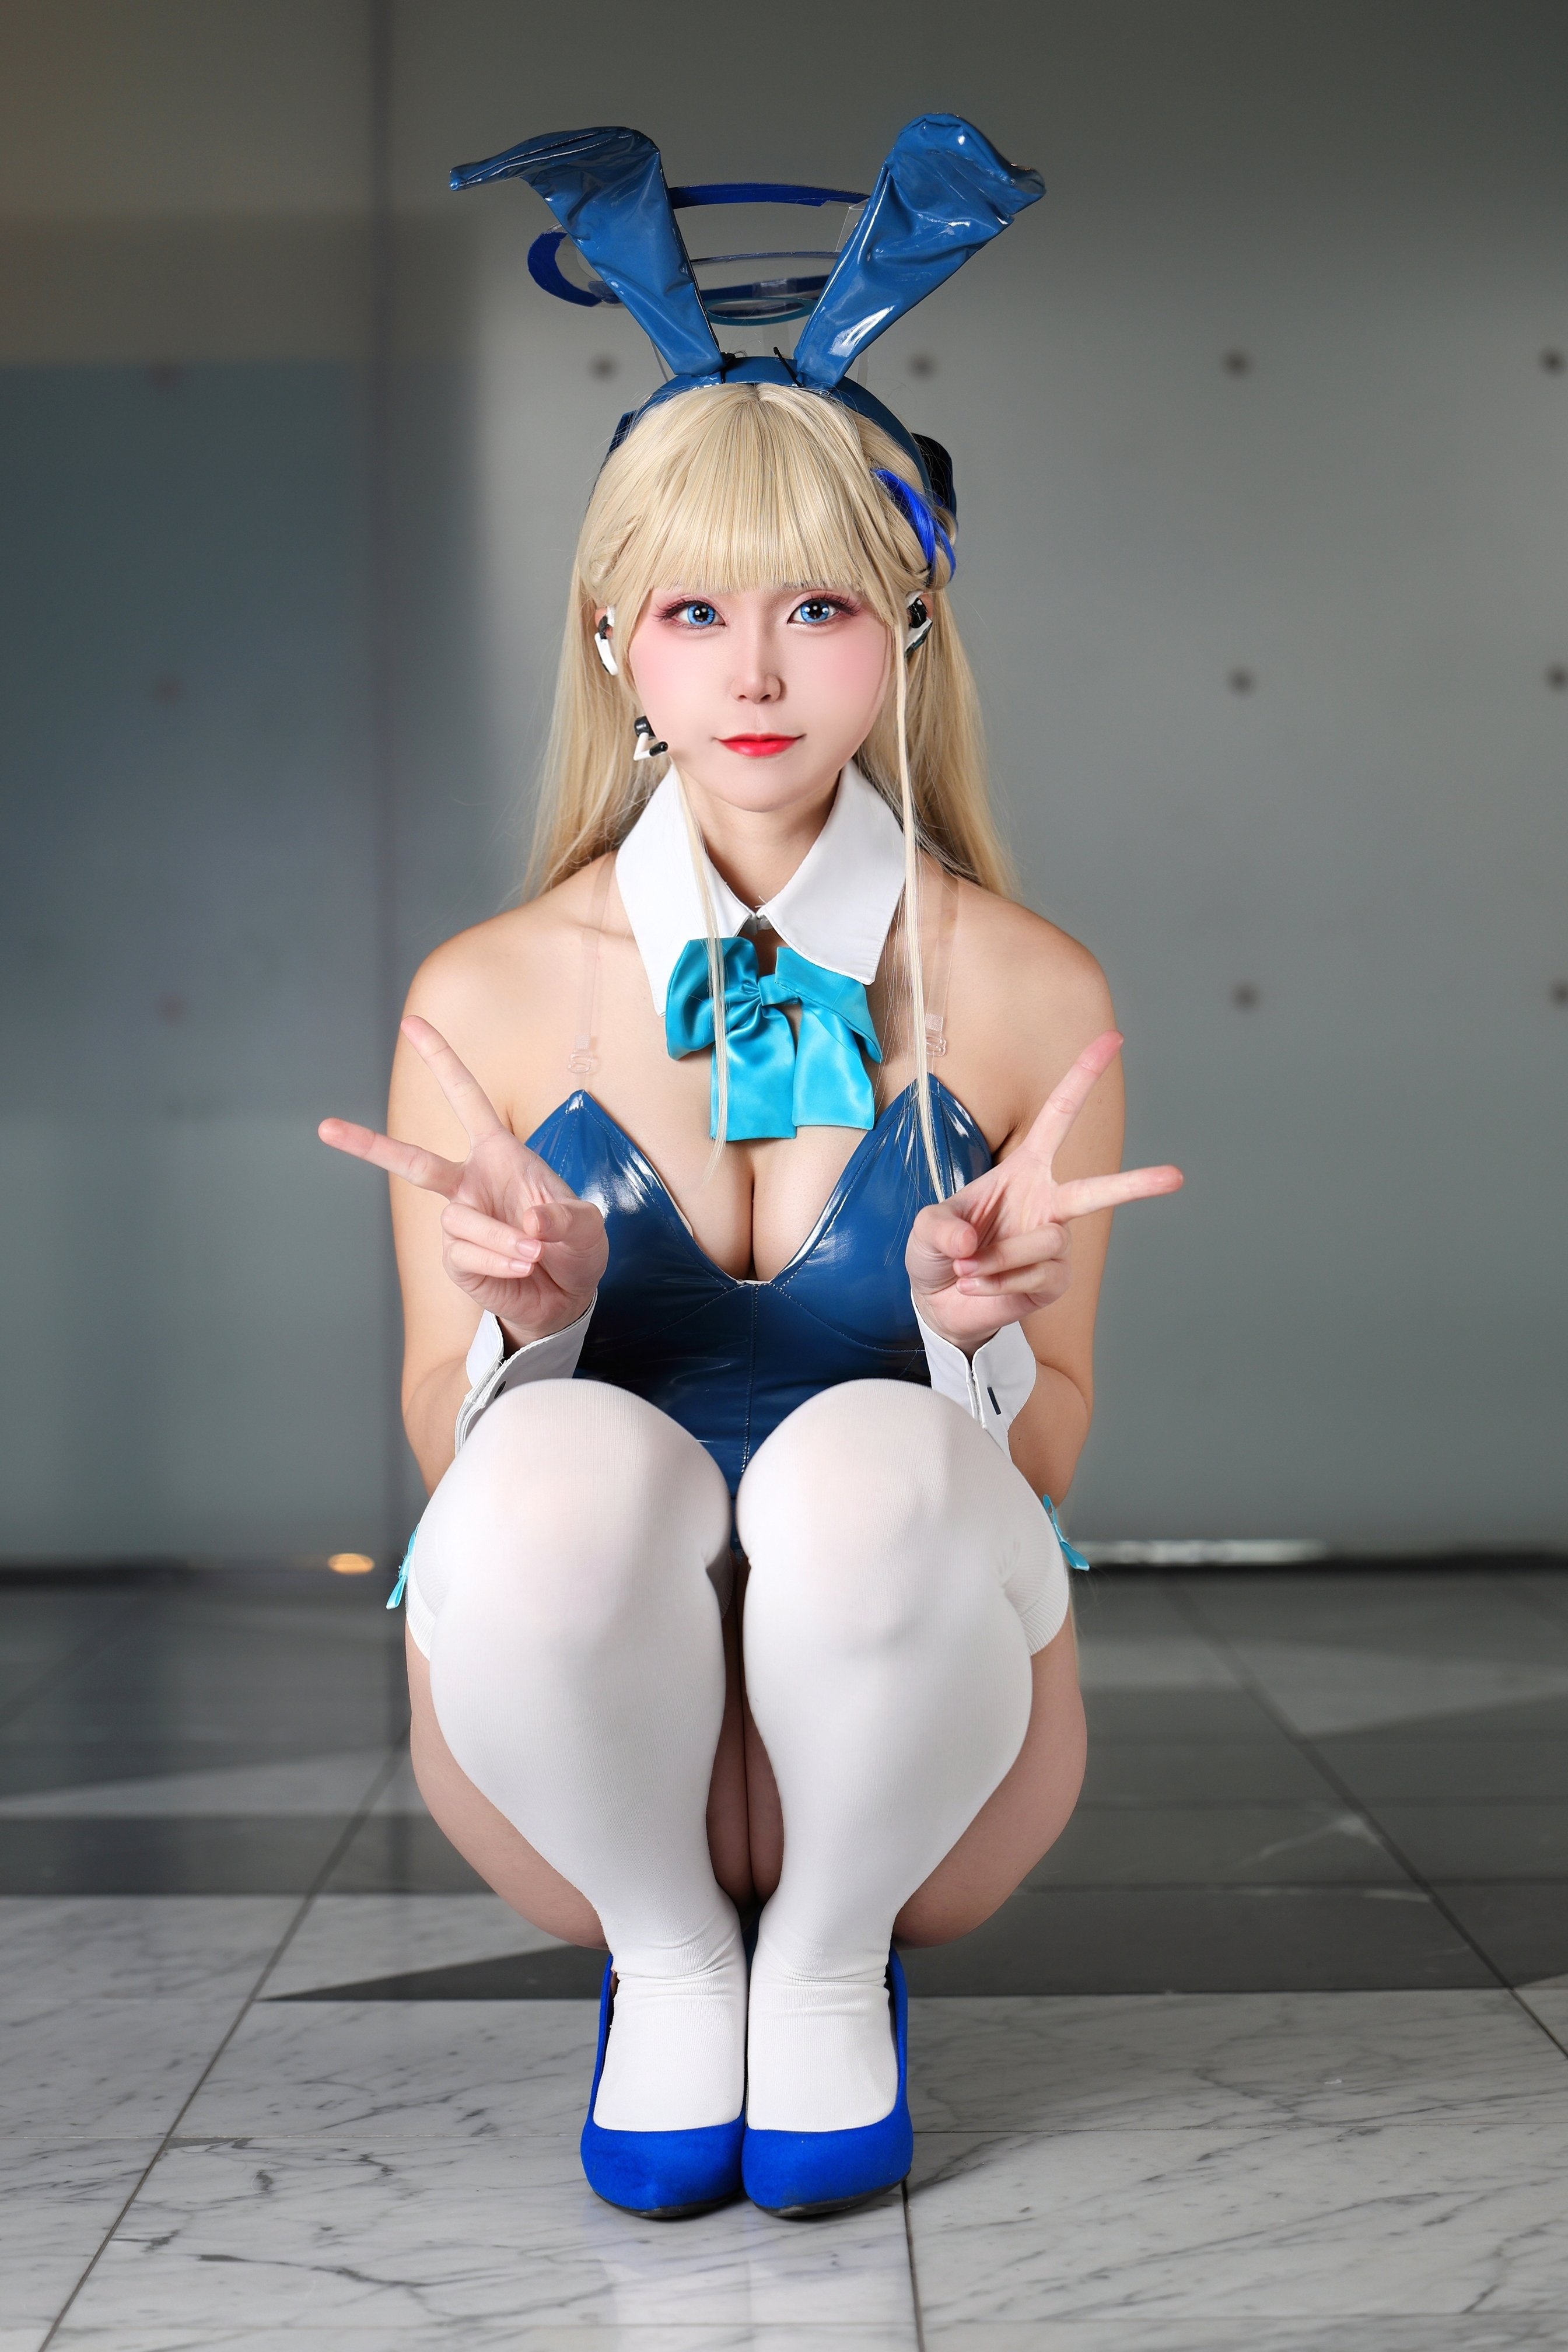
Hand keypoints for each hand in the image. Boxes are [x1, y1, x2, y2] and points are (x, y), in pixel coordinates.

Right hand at [319, 1016, 607, 1346]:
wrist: (568, 1296)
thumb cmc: (575, 1246)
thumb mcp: (586, 1224)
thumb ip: (564, 1216)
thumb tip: (528, 1222)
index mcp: (499, 1153)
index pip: (466, 1098)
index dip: (440, 1060)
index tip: (412, 1024)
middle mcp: (470, 1182)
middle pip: (413, 1160)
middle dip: (368, 1144)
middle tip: (325, 1128)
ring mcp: (460, 1221)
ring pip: (458, 1220)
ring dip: (500, 1238)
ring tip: (535, 1252)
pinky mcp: (456, 1258)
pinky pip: (465, 1253)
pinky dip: (497, 1261)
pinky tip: (522, 1267)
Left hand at [906, 1031, 1182, 1352]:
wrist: (939, 1304)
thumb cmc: (939, 1252)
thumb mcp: (925, 1229)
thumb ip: (940, 1227)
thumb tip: (969, 1242)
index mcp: (1024, 1170)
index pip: (1058, 1116)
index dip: (1082, 1078)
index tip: (1112, 1041)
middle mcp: (1047, 1202)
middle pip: (1097, 1191)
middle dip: (1137, 1185)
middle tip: (1176, 1177)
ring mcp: (1055, 1243)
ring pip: (1042, 1241)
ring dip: (995, 1258)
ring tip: (970, 1268)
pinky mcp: (1054, 1280)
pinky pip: (1035, 1277)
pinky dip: (996, 1285)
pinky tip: (981, 1288)